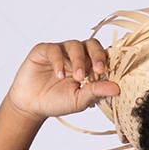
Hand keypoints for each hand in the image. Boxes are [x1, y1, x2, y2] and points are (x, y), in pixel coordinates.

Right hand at [5, 39, 120, 120]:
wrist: (32, 105)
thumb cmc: (57, 102)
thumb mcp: (79, 100)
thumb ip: (96, 92)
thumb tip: (116, 88)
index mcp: (89, 66)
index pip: (103, 55)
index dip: (108, 60)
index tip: (110, 73)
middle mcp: (77, 55)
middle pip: (92, 44)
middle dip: (97, 55)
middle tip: (98, 69)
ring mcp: (61, 51)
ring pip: (74, 45)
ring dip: (78, 60)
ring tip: (77, 77)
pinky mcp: (44, 50)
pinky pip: (54, 49)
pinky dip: (58, 61)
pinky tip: (59, 75)